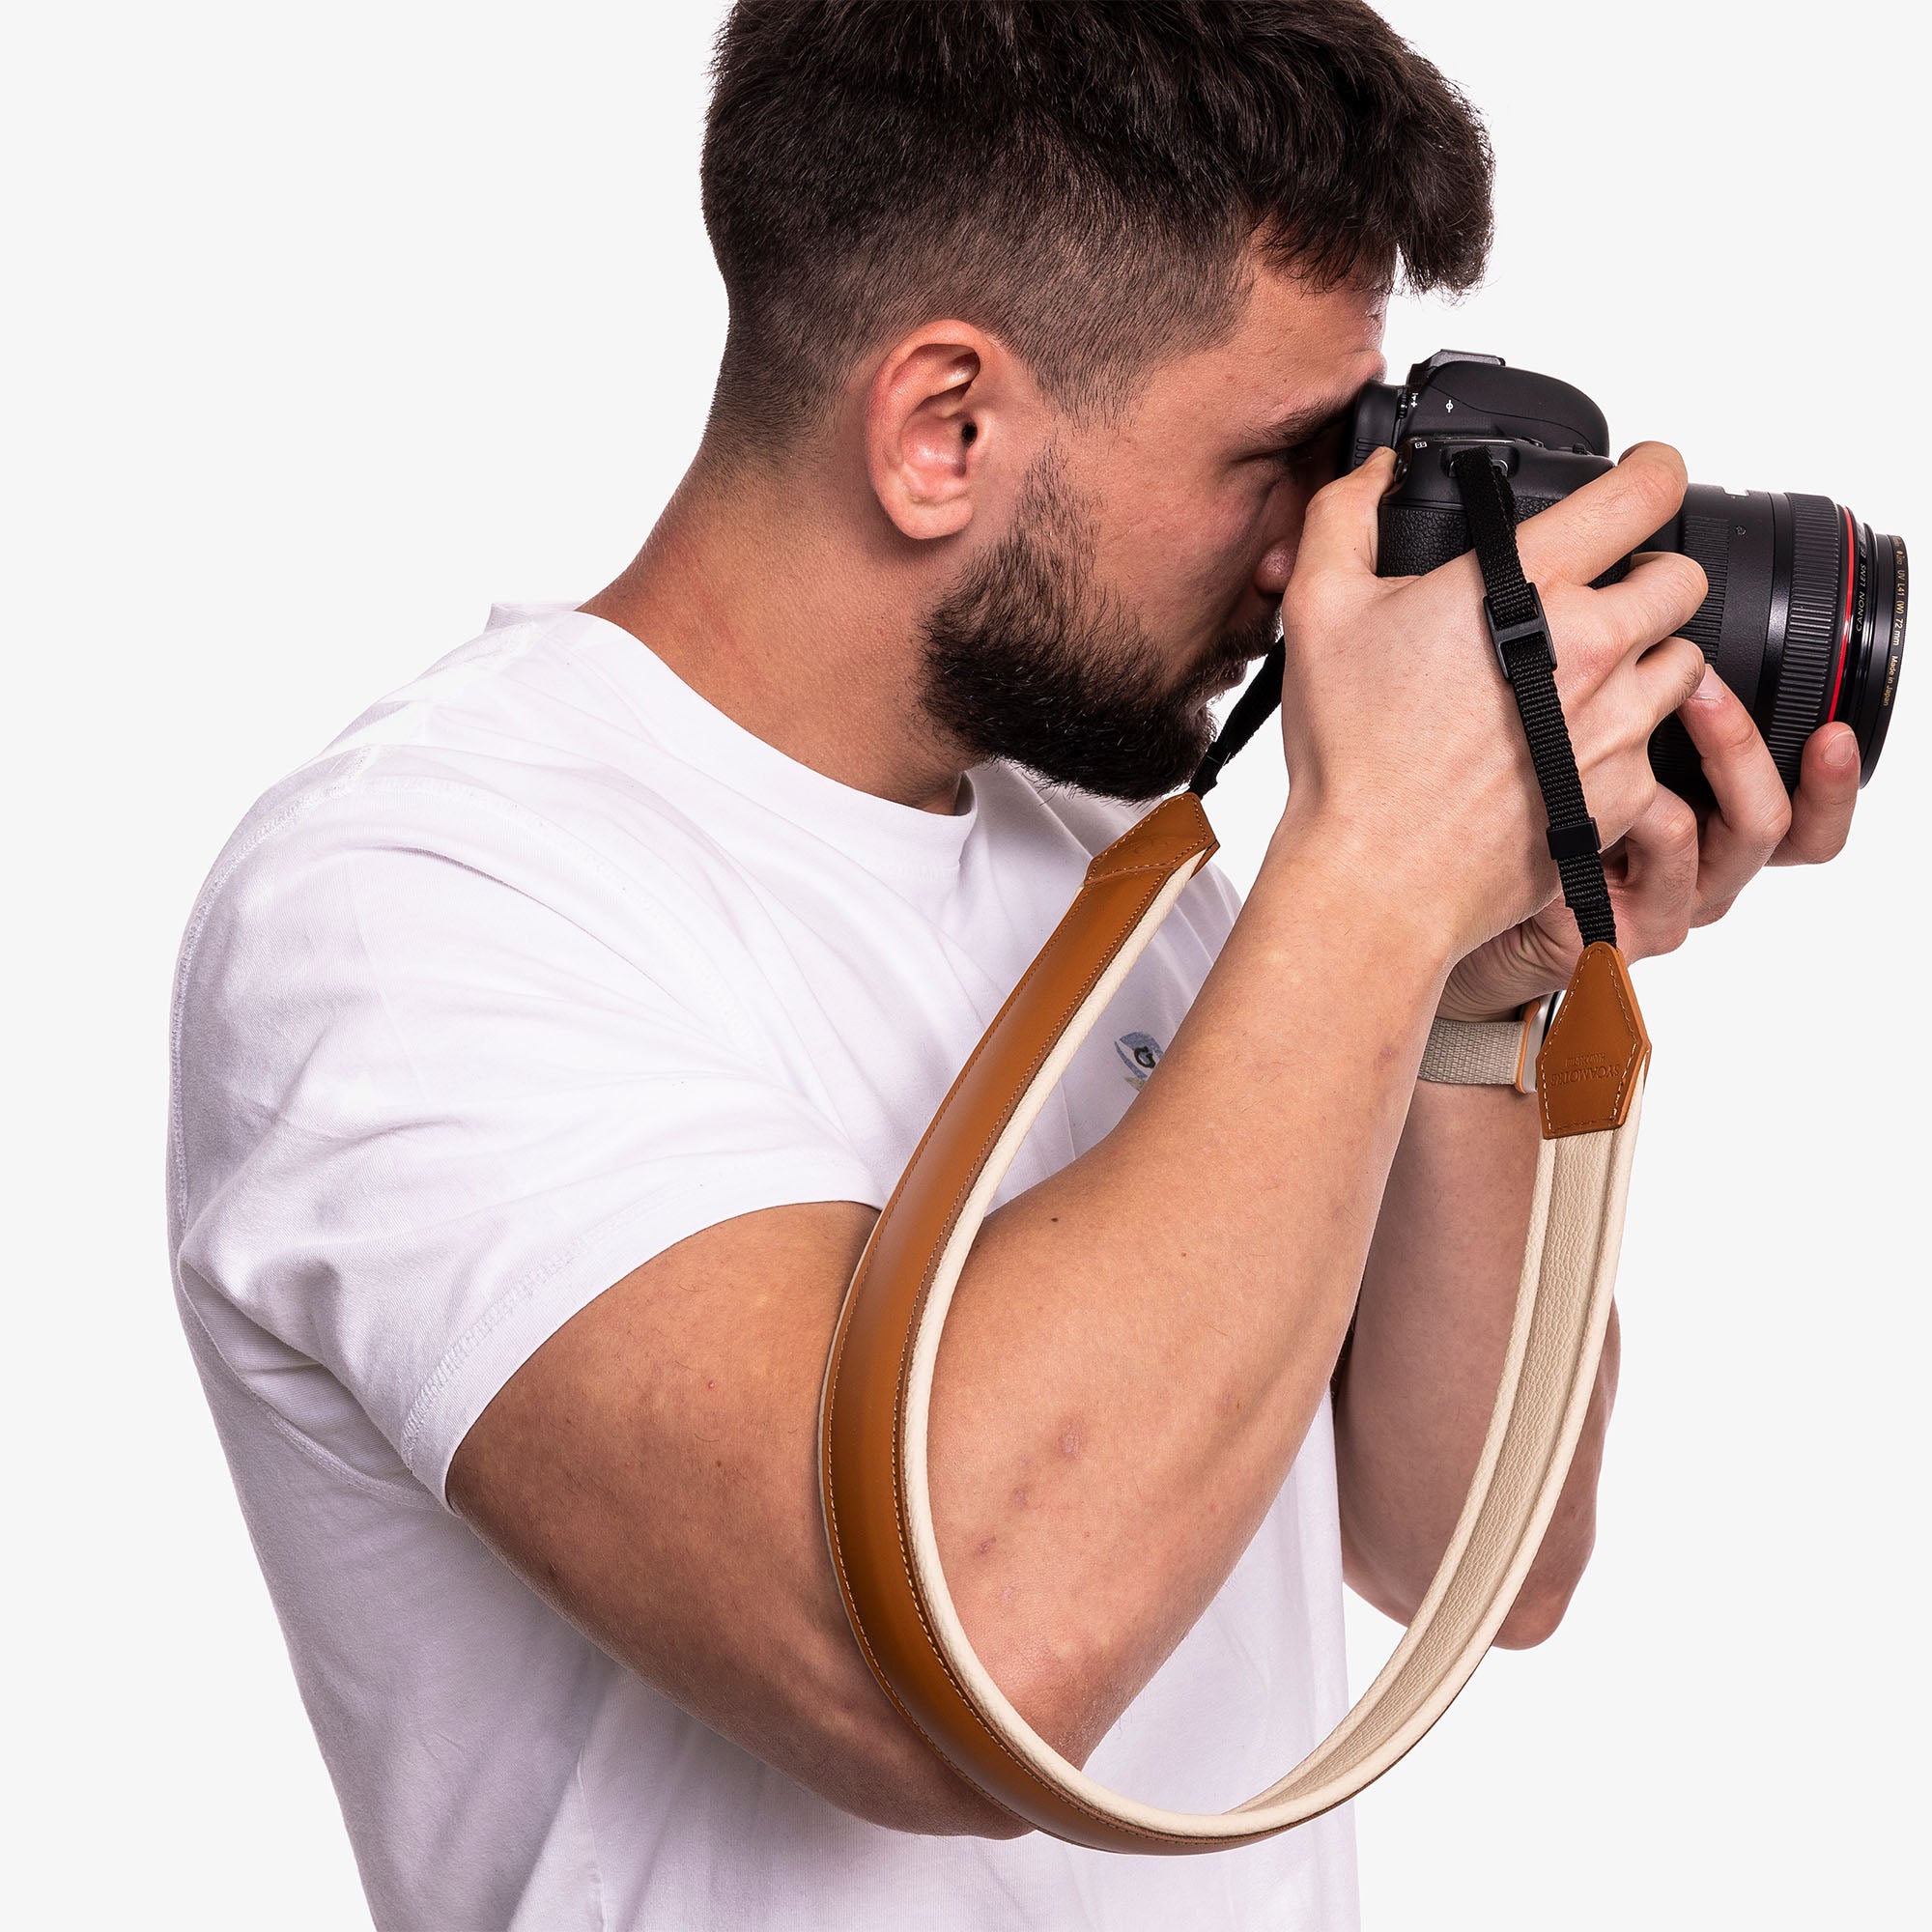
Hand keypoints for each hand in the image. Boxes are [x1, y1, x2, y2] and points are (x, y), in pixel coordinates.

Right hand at [1274, 441, 1711, 958]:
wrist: (1378, 877)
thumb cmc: (1352, 754)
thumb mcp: (1320, 612)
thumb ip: (1345, 518)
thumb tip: (1373, 474)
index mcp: (1530, 587)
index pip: (1644, 492)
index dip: (1655, 468)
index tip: (1651, 472)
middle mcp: (1594, 648)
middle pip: (1682, 578)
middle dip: (1649, 577)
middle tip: (1600, 599)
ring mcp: (1619, 725)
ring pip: (1684, 664)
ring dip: (1649, 660)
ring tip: (1586, 681)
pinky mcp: (1626, 793)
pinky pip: (1658, 749)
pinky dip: (1625, 744)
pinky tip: (1565, 753)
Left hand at [1439, 668, 1861, 1019]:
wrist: (1450, 906)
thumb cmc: (1520, 828)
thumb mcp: (1590, 766)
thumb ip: (1634, 719)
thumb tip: (1648, 631)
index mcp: (1707, 835)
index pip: (1802, 816)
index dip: (1833, 781)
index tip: (1834, 729)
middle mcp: (1698, 874)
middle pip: (1775, 824)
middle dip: (1749, 743)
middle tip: (1709, 684)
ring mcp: (1662, 907)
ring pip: (1724, 839)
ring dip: (1708, 760)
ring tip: (1675, 698)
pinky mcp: (1618, 932)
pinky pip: (1655, 860)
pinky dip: (1637, 810)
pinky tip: (1598, 778)